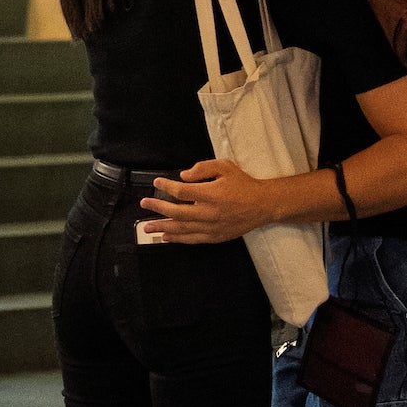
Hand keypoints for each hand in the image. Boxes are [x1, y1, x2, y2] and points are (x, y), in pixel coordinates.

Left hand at [138, 159, 280, 243]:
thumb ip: (203, 168)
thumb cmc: (243, 184)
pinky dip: (177, 239)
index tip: (157, 183)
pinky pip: (192, 239)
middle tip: (144, 205)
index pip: (182, 191)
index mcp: (211, 194)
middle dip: (158, 209)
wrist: (262, 205)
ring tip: (146, 227)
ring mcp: (211, 227)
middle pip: (177, 212)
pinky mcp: (215, 236)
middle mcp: (209, 212)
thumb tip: (183, 176)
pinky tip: (166, 237)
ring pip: (182, 229)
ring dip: (162, 228)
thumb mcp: (225, 167)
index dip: (166, 187)